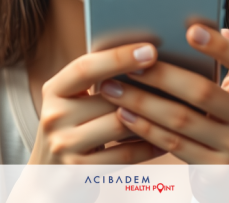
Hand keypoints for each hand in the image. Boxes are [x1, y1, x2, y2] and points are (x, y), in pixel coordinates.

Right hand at [28, 42, 166, 163]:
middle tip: (179, 81)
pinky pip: (125, 154)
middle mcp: (54, 115)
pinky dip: (148, 146)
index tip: (151, 49)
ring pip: (120, 124)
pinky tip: (165, 140)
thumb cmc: (74, 129)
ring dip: (151, 117)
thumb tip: (146, 57)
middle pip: (109, 97)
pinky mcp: (79, 170)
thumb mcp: (73, 102)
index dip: (118, 57)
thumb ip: (97, 81)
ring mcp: (64, 145)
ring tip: (177, 107)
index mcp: (54, 90)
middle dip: (145, 90)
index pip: (86, 67)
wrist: (49, 179)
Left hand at [97, 25, 228, 163]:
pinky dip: (145, 128)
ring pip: (181, 119)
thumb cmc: (226, 118)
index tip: (190, 29)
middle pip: (203, 92)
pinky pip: (173, 144)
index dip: (220, 47)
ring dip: (143, 101)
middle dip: (162, 75)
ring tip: (114, 88)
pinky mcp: (216, 171)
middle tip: (129, 63)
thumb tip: (212, 27)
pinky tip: (124, 114)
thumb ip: (224, 63)